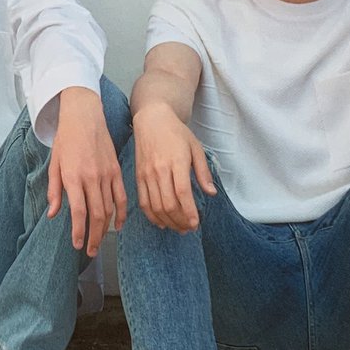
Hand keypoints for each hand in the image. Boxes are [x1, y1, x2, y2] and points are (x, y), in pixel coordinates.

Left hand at [47, 88, 126, 257]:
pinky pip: (121, 197)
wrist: (85, 116)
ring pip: (109, 209)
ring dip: (105, 229)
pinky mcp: (117, 171)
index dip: (79, 232)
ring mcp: (107, 174)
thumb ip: (55, 191)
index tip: (77, 245)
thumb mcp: (54, 164)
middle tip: (90, 251)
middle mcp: (92, 178)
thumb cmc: (66, 139)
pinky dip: (121, 213)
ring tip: (99, 242)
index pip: (79, 212)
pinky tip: (118, 226)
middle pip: (97, 215)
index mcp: (74, 177)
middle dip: (94, 237)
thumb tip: (54, 214)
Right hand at [132, 103, 215, 233]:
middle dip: (180, 221)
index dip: (189, 212)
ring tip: (178, 228)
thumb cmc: (176, 133)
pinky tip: (161, 223)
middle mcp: (160, 170)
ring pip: (155, 206)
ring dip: (168, 222)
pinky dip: (152, 216)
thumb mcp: (196, 148)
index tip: (196, 223)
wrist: (151, 120)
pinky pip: (143, 202)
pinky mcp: (138, 177)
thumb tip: (211, 193)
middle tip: (189, 228)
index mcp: (177, 161)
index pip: (182, 193)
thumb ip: (203, 172)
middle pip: (168, 204)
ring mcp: (147, 174)